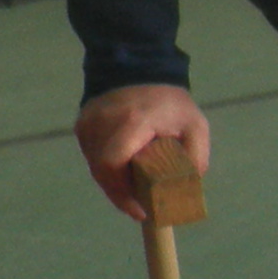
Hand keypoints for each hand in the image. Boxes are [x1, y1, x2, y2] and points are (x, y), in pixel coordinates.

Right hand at [74, 80, 212, 217]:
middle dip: (120, 194)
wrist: (141, 68)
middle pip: (103, 171)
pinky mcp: (82, 124)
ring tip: (133, 191)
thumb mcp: (194, 126)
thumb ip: (195, 156)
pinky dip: (105, 169)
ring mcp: (89, 122)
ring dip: (113, 183)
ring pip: (95, 166)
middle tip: (138, 207)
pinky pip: (91, 155)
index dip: (123, 193)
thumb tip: (186, 190)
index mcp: (133, 121)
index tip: (140, 210)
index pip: (113, 162)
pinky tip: (122, 172)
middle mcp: (103, 121)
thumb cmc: (171, 102)